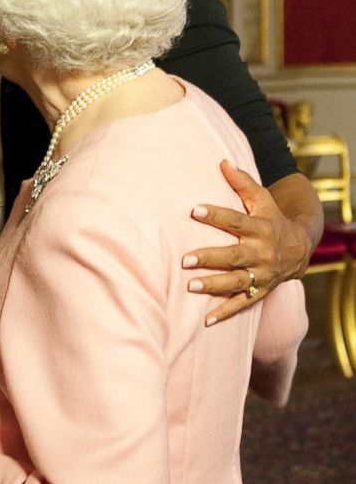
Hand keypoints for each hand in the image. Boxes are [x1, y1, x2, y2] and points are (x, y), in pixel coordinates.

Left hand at [183, 160, 311, 325]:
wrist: (299, 249)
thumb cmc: (271, 219)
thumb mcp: (262, 199)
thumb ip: (242, 183)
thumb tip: (222, 162)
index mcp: (260, 228)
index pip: (236, 221)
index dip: (215, 215)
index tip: (194, 210)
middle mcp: (261, 253)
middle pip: (233, 256)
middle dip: (209, 258)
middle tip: (184, 260)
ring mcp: (261, 275)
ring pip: (236, 282)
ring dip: (213, 285)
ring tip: (190, 286)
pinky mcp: (260, 292)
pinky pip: (242, 305)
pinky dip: (225, 313)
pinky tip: (206, 320)